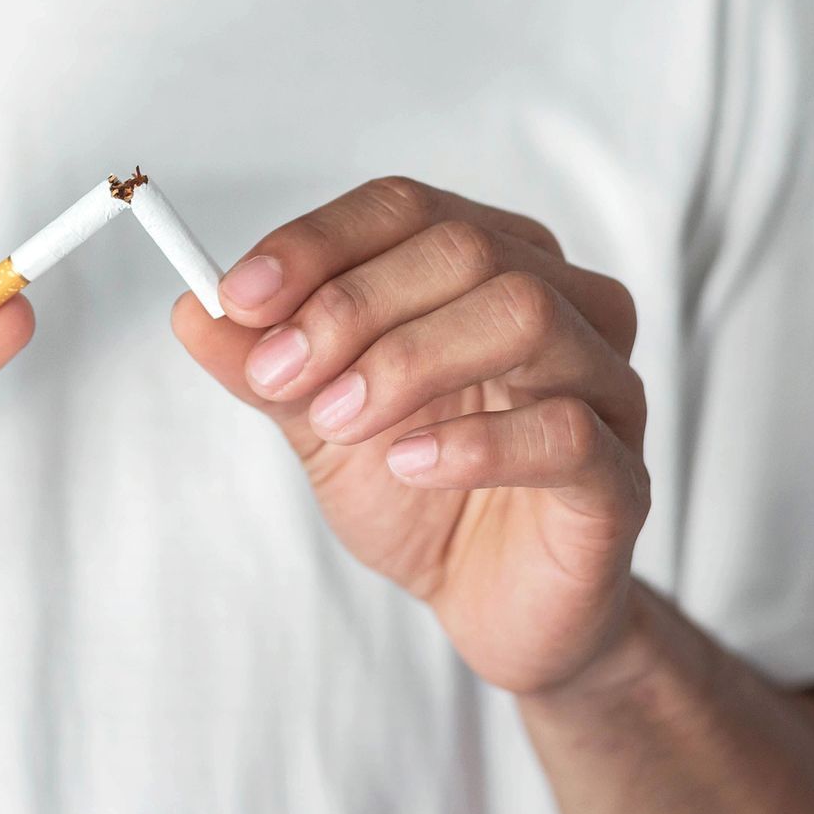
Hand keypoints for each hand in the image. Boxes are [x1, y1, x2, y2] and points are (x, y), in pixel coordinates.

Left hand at [175, 177, 647, 694]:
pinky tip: (410, 463)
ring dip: (409, 359)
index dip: (317, 244)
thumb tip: (193, 311)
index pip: (407, 209)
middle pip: (465, 249)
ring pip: (525, 314)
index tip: (237, 297)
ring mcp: (604, 387)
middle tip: (280, 374)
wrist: (488, 604)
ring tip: (341, 420)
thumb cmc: (419, 494)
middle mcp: (562, 306)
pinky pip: (567, 431)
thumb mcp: (319, 423)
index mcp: (489, 269)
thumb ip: (266, 367)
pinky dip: (475, 441)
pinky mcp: (620, 479)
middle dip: (353, 305)